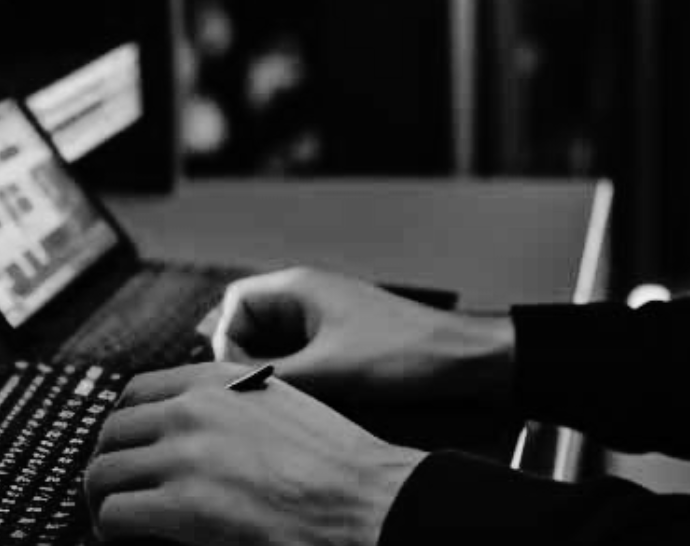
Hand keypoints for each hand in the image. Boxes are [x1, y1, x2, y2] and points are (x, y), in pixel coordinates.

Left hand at [84, 363, 425, 545]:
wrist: (368, 501)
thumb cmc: (338, 464)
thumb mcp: (279, 404)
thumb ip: (231, 404)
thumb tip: (192, 424)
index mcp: (216, 380)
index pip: (135, 393)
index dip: (123, 427)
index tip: (125, 450)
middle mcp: (193, 409)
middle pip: (111, 433)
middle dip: (109, 465)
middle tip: (116, 492)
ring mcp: (185, 456)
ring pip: (103, 473)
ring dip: (104, 500)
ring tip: (116, 520)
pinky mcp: (184, 506)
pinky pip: (115, 514)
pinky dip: (112, 529)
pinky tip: (128, 539)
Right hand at [210, 268, 514, 408]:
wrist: (462, 360)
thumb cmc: (402, 354)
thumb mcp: (328, 370)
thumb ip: (272, 374)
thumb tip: (228, 387)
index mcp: (299, 287)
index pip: (234, 304)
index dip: (226, 340)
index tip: (238, 377)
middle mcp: (307, 297)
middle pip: (249, 324)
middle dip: (244, 358)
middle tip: (252, 393)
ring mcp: (325, 319)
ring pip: (273, 343)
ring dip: (270, 370)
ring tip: (279, 401)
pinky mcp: (340, 341)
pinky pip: (299, 355)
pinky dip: (293, 376)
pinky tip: (302, 403)